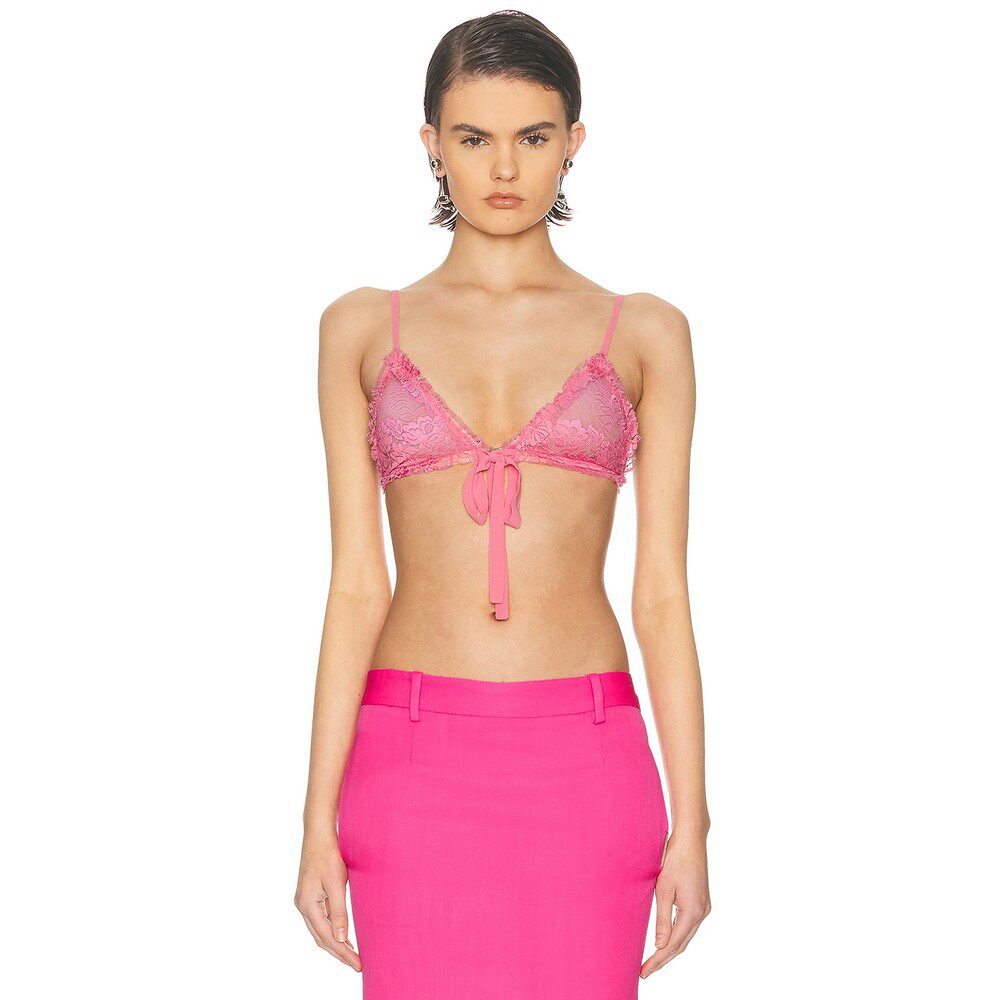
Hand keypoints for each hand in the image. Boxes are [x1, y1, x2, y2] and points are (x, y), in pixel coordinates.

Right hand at [294, 834, 361, 972]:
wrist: (318, 832)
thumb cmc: (329, 854)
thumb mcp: (336, 882)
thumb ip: (338, 911)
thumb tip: (340, 939)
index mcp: (307, 905)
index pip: (328, 937)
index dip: (343, 953)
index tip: (358, 964)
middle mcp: (303, 906)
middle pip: (321, 938)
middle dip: (339, 953)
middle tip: (357, 965)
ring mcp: (305, 900)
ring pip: (320, 930)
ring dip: (335, 943)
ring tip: (352, 954)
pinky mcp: (310, 894)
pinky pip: (321, 919)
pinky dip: (332, 930)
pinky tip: (343, 934)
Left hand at [640, 831, 709, 978]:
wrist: (691, 840)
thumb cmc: (674, 860)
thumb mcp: (664, 889)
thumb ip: (662, 919)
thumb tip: (660, 945)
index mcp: (693, 912)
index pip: (673, 945)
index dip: (658, 960)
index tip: (644, 971)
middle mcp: (702, 913)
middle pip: (681, 945)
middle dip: (663, 959)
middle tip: (645, 971)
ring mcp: (704, 908)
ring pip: (686, 937)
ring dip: (670, 949)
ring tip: (653, 961)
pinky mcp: (702, 903)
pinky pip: (688, 926)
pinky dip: (677, 936)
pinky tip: (666, 940)